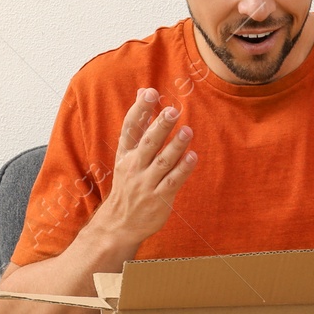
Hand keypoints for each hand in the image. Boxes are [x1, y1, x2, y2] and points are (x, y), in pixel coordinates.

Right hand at [94, 87, 198, 244]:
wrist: (120, 223)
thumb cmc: (128, 183)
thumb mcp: (126, 154)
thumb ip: (138, 125)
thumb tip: (143, 91)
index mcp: (125, 154)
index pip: (130, 128)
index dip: (139, 110)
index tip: (150, 93)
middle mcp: (134, 167)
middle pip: (148, 143)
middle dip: (160, 126)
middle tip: (172, 111)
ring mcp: (146, 183)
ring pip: (162, 162)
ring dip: (175, 146)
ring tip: (187, 131)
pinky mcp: (159, 198)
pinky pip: (172, 182)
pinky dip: (183, 169)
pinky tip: (193, 157)